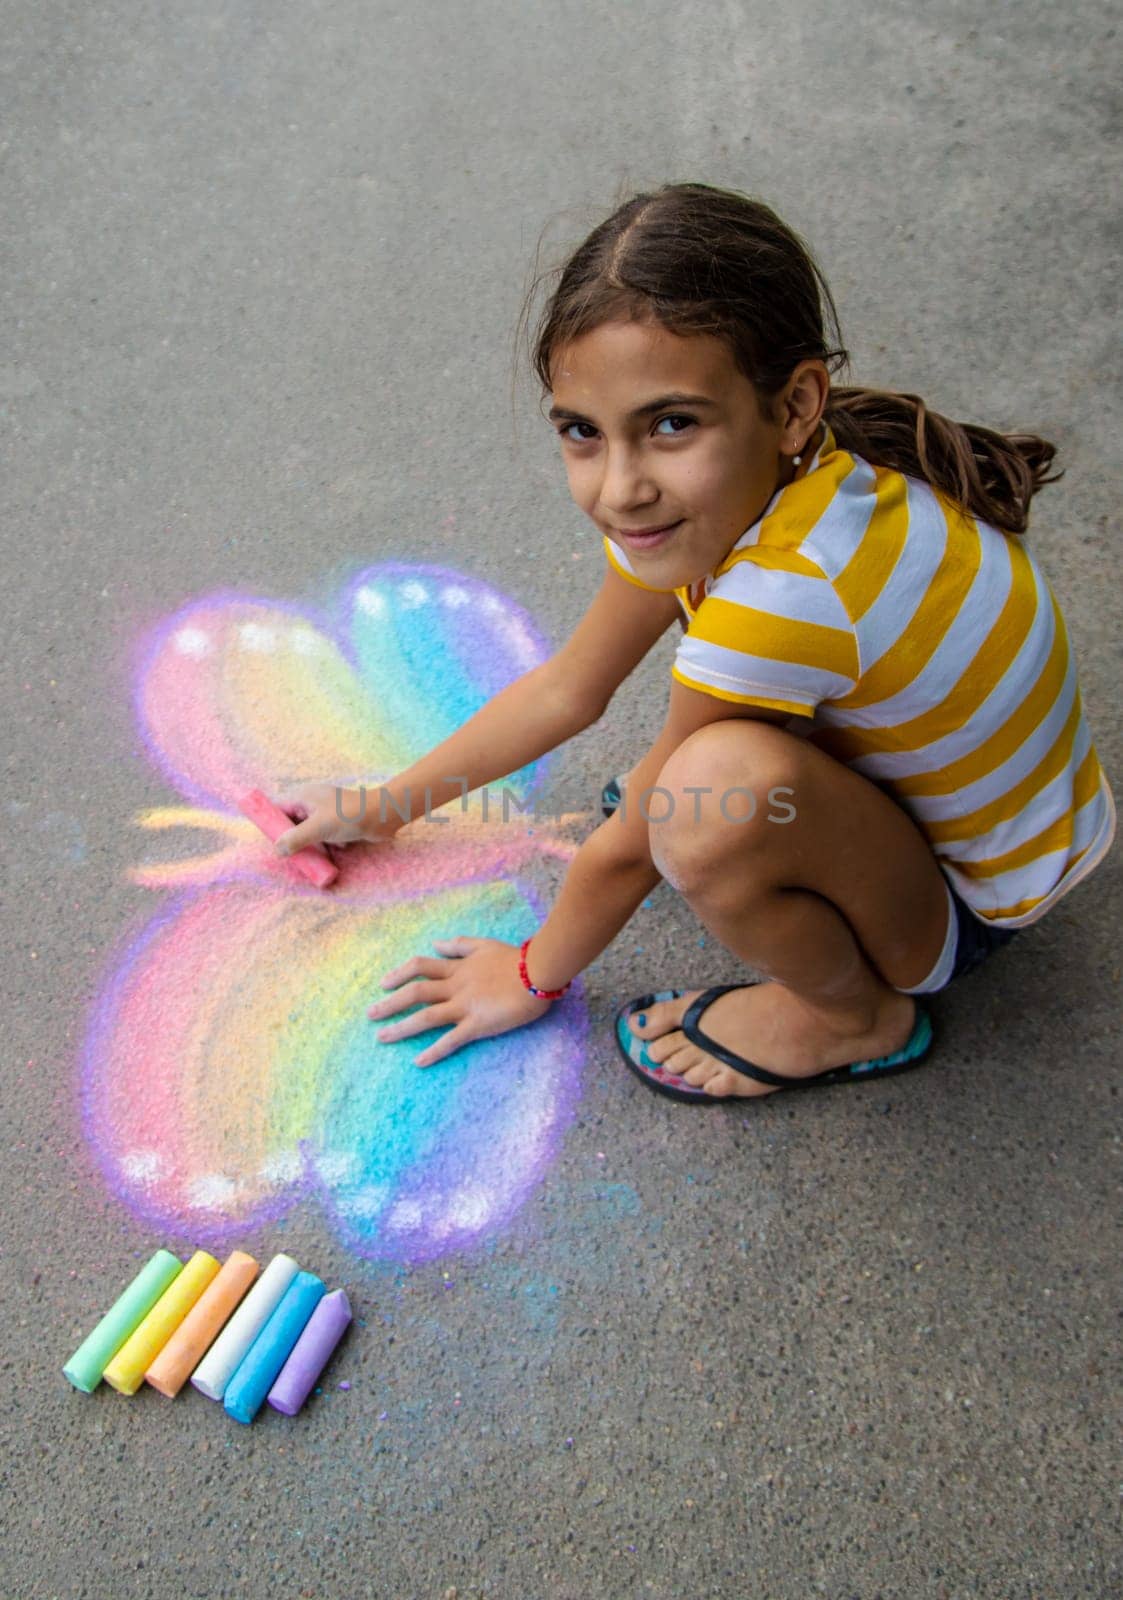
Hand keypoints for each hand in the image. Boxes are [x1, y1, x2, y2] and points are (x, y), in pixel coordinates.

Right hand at [272, 782, 397, 855]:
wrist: (383, 815)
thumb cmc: (349, 816)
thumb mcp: (318, 828)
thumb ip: (295, 839)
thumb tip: (277, 850)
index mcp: (304, 796)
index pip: (279, 808)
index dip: (271, 823)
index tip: (271, 842)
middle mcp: (313, 802)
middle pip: (293, 823)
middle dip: (294, 839)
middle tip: (293, 854)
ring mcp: (328, 812)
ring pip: (311, 832)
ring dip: (315, 844)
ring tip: (320, 851)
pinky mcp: (340, 823)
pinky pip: (327, 836)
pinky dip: (330, 843)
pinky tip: (341, 846)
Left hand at [367, 936, 554, 1066]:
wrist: (540, 971)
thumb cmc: (517, 959)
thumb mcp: (485, 944)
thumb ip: (459, 945)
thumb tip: (435, 943)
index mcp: (458, 968)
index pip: (421, 967)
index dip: (399, 974)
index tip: (383, 984)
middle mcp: (456, 987)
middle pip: (415, 993)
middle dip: (389, 1004)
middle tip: (370, 1015)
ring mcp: (466, 1006)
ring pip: (426, 1017)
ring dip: (401, 1028)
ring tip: (381, 1038)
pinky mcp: (478, 1024)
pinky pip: (452, 1039)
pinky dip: (434, 1051)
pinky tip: (418, 1062)